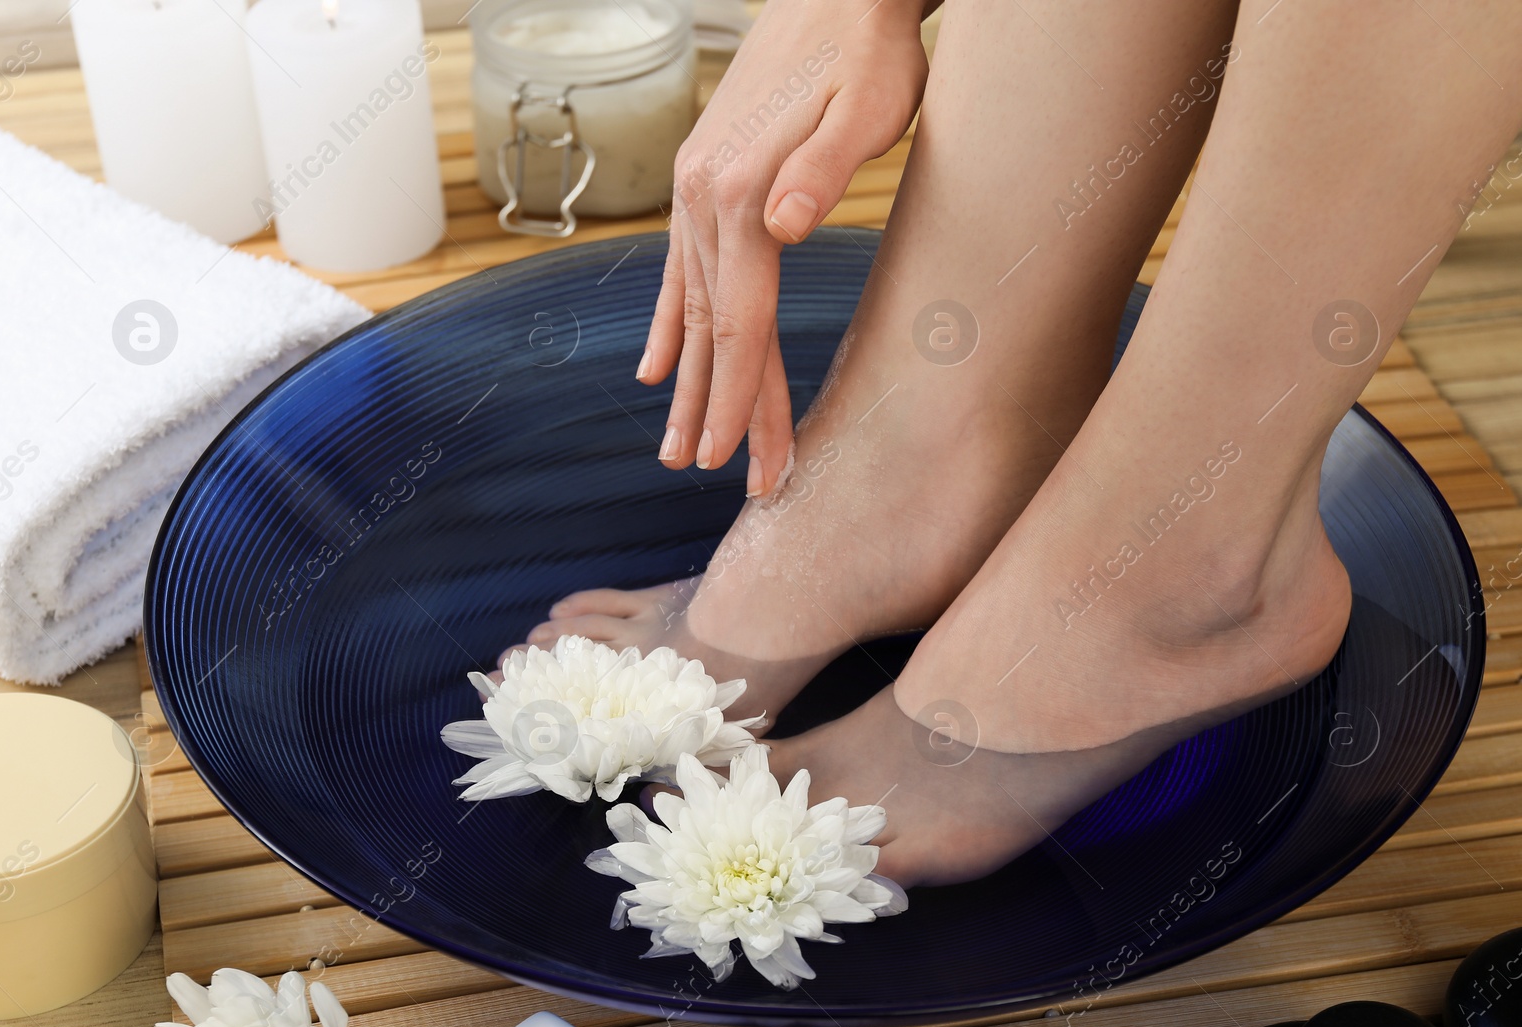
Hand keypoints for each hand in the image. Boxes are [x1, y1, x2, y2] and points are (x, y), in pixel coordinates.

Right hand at [639, 0, 929, 493]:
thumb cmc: (870, 51)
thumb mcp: (868, 107)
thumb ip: (822, 169)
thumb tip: (783, 228)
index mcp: (742, 194)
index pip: (741, 325)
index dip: (742, 401)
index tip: (742, 464)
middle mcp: (704, 200)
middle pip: (712, 331)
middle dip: (718, 411)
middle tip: (718, 478)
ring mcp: (694, 193)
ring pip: (689, 309)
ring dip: (687, 381)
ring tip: (678, 447)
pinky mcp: (702, 182)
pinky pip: (677, 272)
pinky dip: (666, 324)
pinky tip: (652, 366)